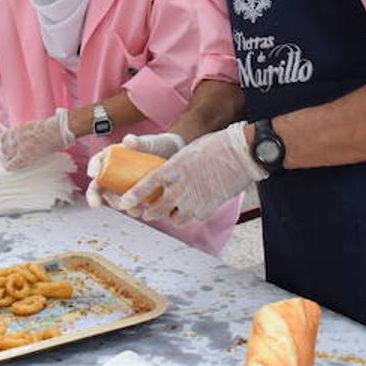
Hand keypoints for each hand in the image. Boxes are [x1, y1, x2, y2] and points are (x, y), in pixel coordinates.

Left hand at [1, 109, 74, 170]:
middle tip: (14, 158)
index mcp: (16, 129)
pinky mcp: (23, 155)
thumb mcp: (31, 128)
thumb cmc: (49, 129)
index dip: (7, 146)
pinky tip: (14, 168)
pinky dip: (11, 167)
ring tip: (17, 163)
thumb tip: (20, 143)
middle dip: (7, 154)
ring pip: (7, 157)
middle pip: (3, 149)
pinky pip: (12, 164)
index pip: (3, 139)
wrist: (56, 131)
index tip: (10, 150)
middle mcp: (13, 137)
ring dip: (11, 160)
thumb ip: (23, 134)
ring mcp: (17, 147)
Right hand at [84, 131, 184, 208]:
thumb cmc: (157, 146)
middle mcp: (114, 173)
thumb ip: (139, 142)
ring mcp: (123, 186)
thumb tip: (128, 140)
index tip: (94, 175)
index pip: (97, 161)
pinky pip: (129, 205)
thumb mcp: (149, 143)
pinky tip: (141, 210)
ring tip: (130, 206)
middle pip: (98, 185)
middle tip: (95, 203)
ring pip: (113, 198)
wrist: (173, 157)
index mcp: (112, 156)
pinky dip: (133, 209)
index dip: (92, 168)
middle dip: (94, 196)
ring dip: (118, 205)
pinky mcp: (135, 196)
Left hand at [119, 122, 264, 223]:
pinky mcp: (208, 209)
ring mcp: (194, 200)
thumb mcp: (188, 152)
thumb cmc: (216, 147)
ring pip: (175, 218)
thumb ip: (175, 168)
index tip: (124, 202)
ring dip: (172, 215)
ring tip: (175, 210)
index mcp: (174, 168)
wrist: (240, 154)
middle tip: (147, 213)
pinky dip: (193, 214)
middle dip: (150, 213)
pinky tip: (197, 205)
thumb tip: (167, 178)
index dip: (134, 195)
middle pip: (158, 208)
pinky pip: (194, 217)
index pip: (148, 184)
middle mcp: (181, 187)